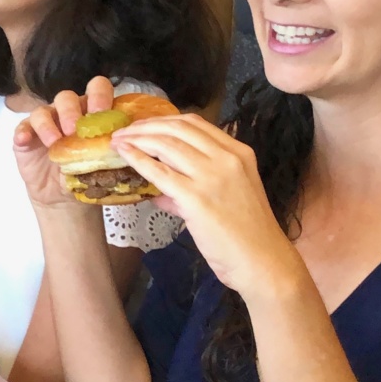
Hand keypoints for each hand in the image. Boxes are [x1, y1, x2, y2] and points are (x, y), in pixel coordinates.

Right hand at [11, 76, 115, 210]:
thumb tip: (123, 145)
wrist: (63, 197)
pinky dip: (23, 132)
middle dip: (71, 112)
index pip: (97, 89)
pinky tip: (24, 140)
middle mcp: (68, 112)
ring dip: (48, 124)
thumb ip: (110, 149)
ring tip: (54, 142)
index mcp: (92, 111)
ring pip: (43, 110)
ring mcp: (46, 122)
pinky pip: (22, 127)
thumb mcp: (103, 162)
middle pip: (67, 97)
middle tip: (74, 131)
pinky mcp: (26, 135)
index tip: (101, 114)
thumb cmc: (87, 174)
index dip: (99, 96)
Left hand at [112, 114, 305, 302]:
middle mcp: (227, 158)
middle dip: (145, 126)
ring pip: (166, 144)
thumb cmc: (246, 234)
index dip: (163, 120)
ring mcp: (212, 176)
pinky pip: (159, 172)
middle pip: (178, 128)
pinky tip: (124, 154)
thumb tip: (160, 190)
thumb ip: (195, 186)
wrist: (262, 261)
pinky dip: (137, 159)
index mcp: (239, 153)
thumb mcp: (229, 196)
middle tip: (124, 131)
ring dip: (137, 138)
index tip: (143, 125)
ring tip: (118, 141)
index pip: (195, 124)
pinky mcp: (196, 197)